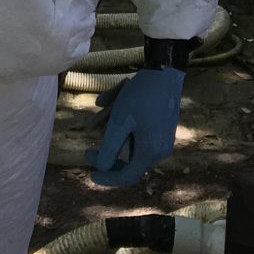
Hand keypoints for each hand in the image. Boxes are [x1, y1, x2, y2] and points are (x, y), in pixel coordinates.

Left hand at [90, 67, 184, 187]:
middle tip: (89, 150)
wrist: (165, 74)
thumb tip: (101, 168)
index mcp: (150, 152)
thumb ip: (109, 148)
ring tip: (100, 116)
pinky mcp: (163, 130)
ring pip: (132, 146)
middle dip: (108, 154)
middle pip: (129, 163)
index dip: (107, 178)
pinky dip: (124, 127)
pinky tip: (110, 105)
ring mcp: (163, 140)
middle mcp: (160, 151)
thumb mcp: (119, 122)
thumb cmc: (141, 98)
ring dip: (114, 135)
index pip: (127, 177)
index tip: (91, 174)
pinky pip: (139, 136)